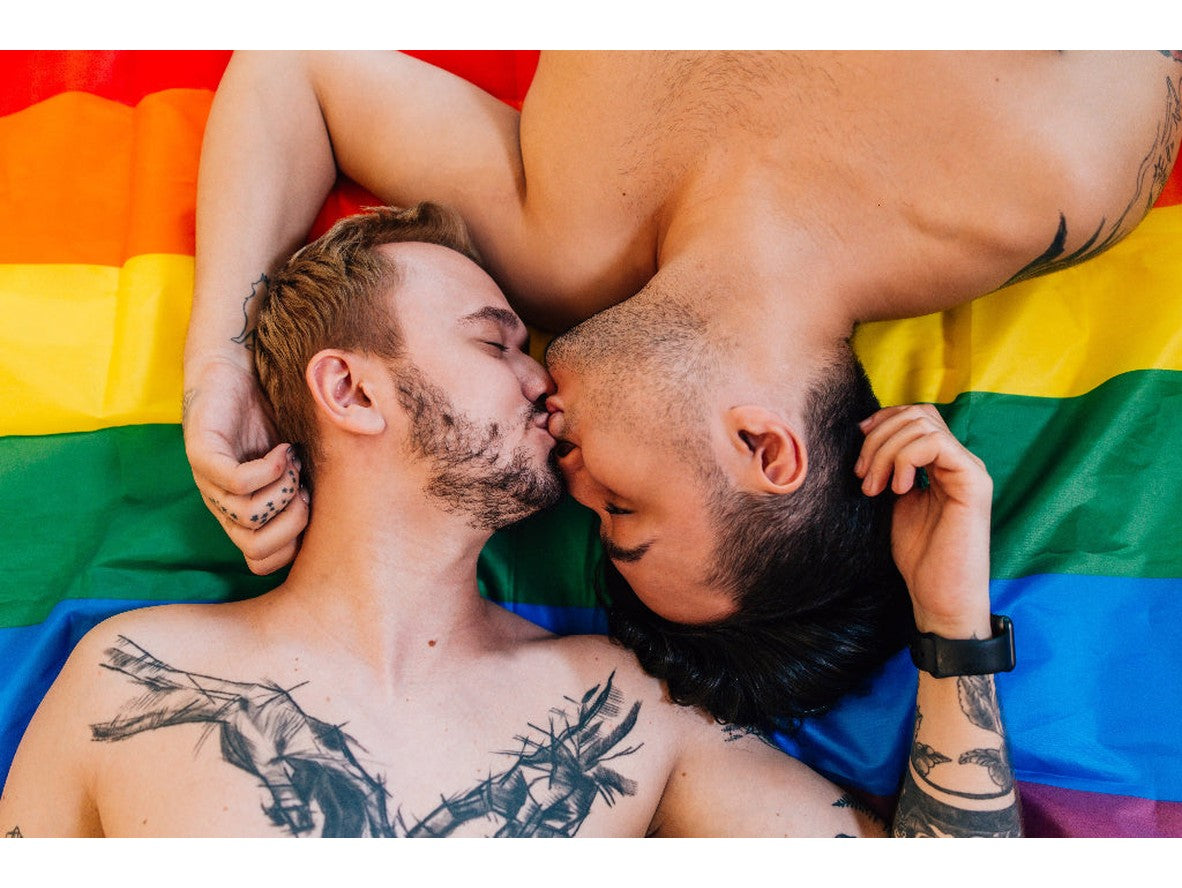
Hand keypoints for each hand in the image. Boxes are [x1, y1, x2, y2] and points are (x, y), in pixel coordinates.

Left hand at [182, 358, 307, 573]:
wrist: (242, 361)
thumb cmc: (279, 409)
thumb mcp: (308, 457)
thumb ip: (318, 487)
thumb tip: (356, 520)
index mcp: (246, 510)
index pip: (262, 561)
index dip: (296, 543)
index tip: (313, 504)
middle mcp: (223, 503)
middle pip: (254, 550)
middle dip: (293, 525)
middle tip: (306, 488)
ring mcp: (208, 480)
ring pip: (248, 519)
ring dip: (284, 491)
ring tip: (294, 460)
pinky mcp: (201, 453)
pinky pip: (237, 482)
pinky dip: (270, 470)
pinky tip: (283, 449)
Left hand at [854, 404, 991, 638]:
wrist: (939, 595)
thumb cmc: (918, 555)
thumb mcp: (894, 501)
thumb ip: (890, 469)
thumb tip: (867, 439)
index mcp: (943, 463)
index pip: (916, 415)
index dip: (883, 420)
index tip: (858, 443)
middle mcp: (960, 460)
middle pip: (917, 414)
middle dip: (878, 438)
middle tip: (863, 476)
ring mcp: (969, 469)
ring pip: (923, 425)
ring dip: (886, 452)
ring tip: (875, 488)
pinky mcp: (974, 482)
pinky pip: (936, 444)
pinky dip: (907, 460)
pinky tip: (899, 489)